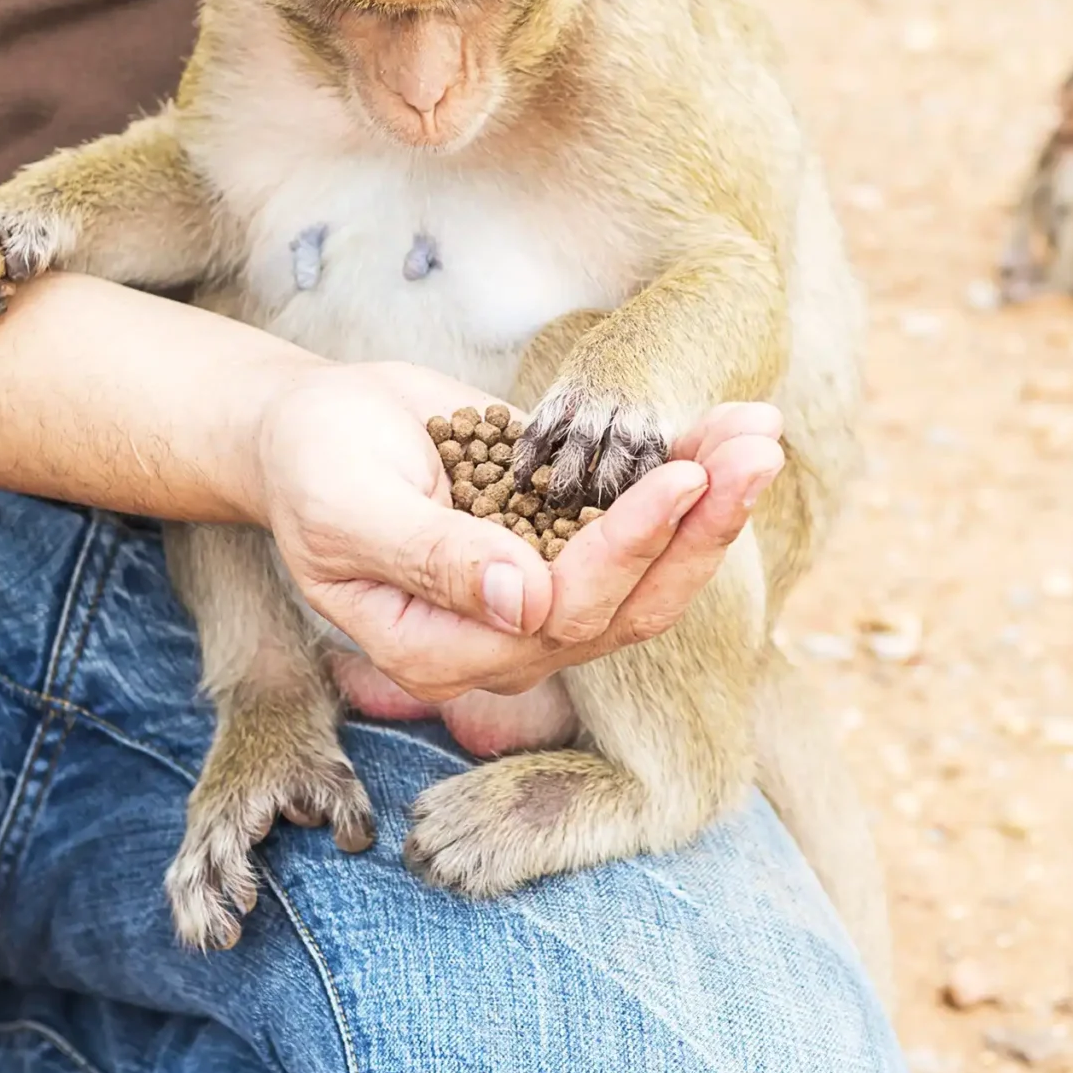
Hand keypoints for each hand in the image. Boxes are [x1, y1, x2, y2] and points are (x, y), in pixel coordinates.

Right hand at [253, 361, 783, 702]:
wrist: (311, 429)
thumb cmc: (313, 468)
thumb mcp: (350, 508)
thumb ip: (431, 557)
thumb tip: (526, 601)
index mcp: (448, 649)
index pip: (563, 615)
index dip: (628, 548)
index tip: (679, 476)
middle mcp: (510, 636)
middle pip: (630, 604)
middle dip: (700, 528)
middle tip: (755, 452)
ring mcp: (545, 592)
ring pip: (653, 570)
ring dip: (714, 503)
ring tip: (762, 431)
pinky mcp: (568, 542)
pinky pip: (643, 522)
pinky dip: (692, 474)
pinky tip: (735, 423)